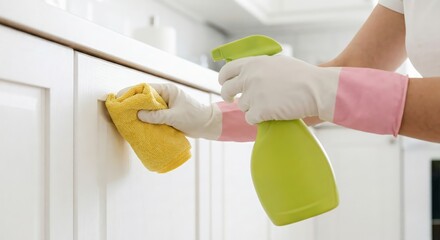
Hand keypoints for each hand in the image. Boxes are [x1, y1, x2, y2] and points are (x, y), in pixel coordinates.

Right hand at [119, 83, 221, 139]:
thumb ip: (158, 116)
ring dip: (138, 112)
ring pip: (147, 107)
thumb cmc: (194, 117)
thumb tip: (139, 114)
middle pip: (144, 97)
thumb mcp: (175, 117)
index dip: (132, 92)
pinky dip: (145, 119)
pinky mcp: (166, 114)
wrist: (208, 125)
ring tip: (123, 117)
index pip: (146, 88)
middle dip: (132, 103)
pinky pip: (152, 115)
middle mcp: (165, 96)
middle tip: (118, 109)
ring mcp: (165, 105)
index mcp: (167, 90)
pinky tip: (136, 124)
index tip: (119, 98)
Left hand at [218, 55, 408, 134]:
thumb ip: (258, 67)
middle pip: (227, 90)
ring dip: (251, 107)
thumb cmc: (302, 76)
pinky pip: (250, 119)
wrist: (317, 89)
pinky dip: (258, 119)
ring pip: (241, 106)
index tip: (225, 85)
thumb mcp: (277, 62)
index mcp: (252, 63)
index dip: (223, 79)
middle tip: (233, 100)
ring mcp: (253, 94)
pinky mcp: (260, 111)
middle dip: (228, 96)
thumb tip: (245, 73)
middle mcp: (249, 77)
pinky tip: (271, 114)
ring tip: (269, 105)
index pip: (226, 71)